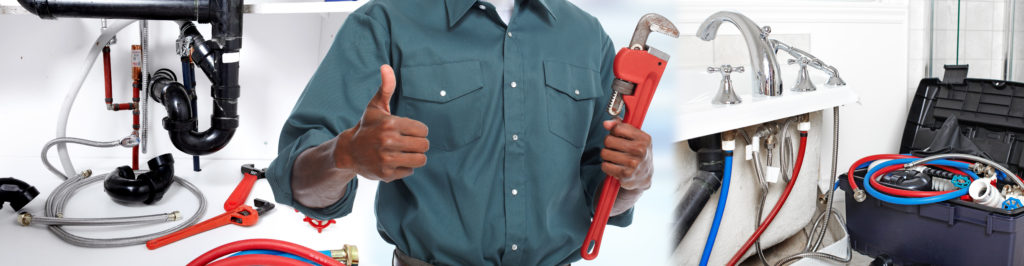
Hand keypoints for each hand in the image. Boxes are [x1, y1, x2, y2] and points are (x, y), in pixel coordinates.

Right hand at [334, 65, 429, 181]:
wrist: (349, 151)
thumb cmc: (367, 127)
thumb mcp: (375, 107)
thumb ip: (386, 88)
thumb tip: (386, 66)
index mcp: (390, 123)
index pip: (423, 130)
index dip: (418, 131)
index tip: (408, 131)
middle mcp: (388, 141)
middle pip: (424, 145)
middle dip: (418, 144)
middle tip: (407, 143)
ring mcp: (387, 159)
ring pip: (420, 160)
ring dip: (415, 157)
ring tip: (404, 152)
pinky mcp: (386, 174)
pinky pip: (409, 171)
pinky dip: (404, 168)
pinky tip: (393, 162)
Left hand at [601, 119, 652, 190]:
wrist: (644, 175)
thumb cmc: (636, 151)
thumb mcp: (633, 136)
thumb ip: (619, 125)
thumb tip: (606, 124)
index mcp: (644, 138)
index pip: (617, 129)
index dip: (614, 133)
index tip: (618, 138)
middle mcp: (640, 150)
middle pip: (608, 140)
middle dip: (608, 144)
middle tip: (616, 149)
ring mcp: (634, 163)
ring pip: (604, 153)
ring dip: (607, 156)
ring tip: (615, 158)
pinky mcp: (626, 174)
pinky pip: (605, 166)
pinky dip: (606, 166)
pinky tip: (614, 166)